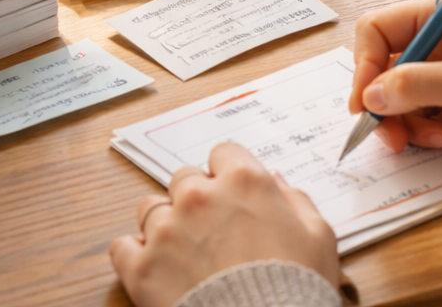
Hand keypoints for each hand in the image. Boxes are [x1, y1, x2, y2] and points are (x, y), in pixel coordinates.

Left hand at [110, 142, 339, 306]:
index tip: (232, 194)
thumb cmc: (297, 289)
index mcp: (243, 181)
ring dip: (164, 224)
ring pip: (151, 207)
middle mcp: (200, 196)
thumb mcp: (319, 237)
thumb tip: (276, 182)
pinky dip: (134, 255)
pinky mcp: (142, 268)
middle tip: (210, 229)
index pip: (223, 153)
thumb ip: (296, 200)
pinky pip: (122, 246)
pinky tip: (152, 266)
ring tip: (182, 252)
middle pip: (185, 177)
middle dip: (196, 198)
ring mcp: (167, 231)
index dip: (228, 175)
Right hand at [349, 0, 441, 158]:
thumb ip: (415, 86)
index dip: (364, 66)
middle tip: (392, 137)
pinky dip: (425, 130)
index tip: (363, 104)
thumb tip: (368, 97)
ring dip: (408, 122)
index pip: (377, 30)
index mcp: (440, 12)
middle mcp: (439, 37)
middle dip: (385, 103)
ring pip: (400, 96)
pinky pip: (422, 113)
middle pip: (385, 68)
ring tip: (435, 139)